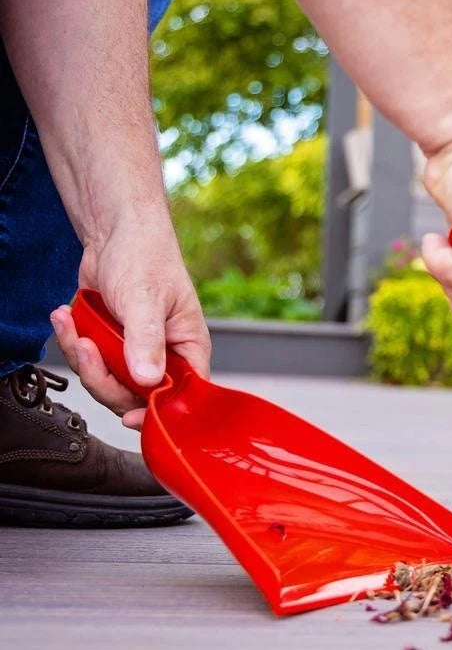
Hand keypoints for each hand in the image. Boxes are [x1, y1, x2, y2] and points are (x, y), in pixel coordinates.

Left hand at [50, 214, 210, 429]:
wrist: (115, 232)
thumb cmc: (145, 257)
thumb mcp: (146, 300)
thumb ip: (146, 341)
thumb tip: (148, 380)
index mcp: (188, 348)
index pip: (182, 395)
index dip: (158, 410)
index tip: (131, 416)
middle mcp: (165, 356)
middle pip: (136, 396)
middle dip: (105, 378)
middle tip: (87, 349)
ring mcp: (134, 352)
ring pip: (107, 382)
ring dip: (83, 358)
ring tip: (72, 325)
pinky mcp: (110, 345)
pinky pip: (89, 363)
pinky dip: (71, 343)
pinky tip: (65, 318)